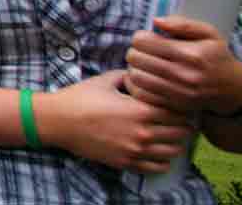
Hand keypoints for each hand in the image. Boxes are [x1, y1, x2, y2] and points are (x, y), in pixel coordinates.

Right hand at [43, 71, 194, 172]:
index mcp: (141, 110)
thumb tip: (143, 73)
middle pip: (181, 133)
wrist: (58, 121)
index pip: (180, 112)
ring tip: (169, 136)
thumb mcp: (106, 79)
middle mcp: (143, 133)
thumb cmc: (80, 98)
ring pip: (174, 152)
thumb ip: (129, 76)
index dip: (183, 107)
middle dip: (183, 125)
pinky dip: (163, 160)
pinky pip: (158, 167)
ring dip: (176, 143)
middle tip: (179, 120)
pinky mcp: (126, 162)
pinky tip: (157, 151)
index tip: (180, 104)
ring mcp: (135, 150)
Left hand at [126, 16, 241, 115]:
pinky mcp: (173, 104)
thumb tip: (156, 20)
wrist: (233, 88)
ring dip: (133, 67)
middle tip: (142, 51)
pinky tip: (143, 77)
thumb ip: (182, 23)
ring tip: (142, 64)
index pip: (144, 41)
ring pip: (135, 76)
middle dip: (135, 51)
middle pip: (136, 58)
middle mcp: (183, 74)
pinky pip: (141, 93)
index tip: (147, 38)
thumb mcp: (208, 33)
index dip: (140, 37)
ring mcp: (177, 92)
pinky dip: (136, 84)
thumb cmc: (217, 56)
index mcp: (190, 54)